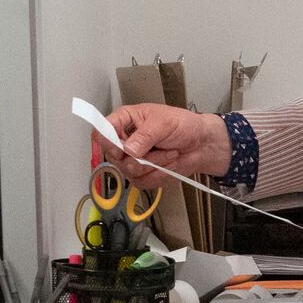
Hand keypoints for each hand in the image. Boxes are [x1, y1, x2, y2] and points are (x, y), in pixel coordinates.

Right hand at [101, 104, 231, 186]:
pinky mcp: (140, 175)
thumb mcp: (164, 123)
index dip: (107, 141)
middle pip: (113, 155)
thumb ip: (144, 135)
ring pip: (130, 170)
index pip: (101, 131)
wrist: (200, 145)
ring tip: (169, 152)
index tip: (122, 147)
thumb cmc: (183, 126)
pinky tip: (169, 163)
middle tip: (159, 146)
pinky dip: (159, 174)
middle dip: (140, 155)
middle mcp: (123, 140)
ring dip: (155, 164)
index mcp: (124, 120)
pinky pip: (141, 182)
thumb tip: (128, 149)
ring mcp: (130, 160)